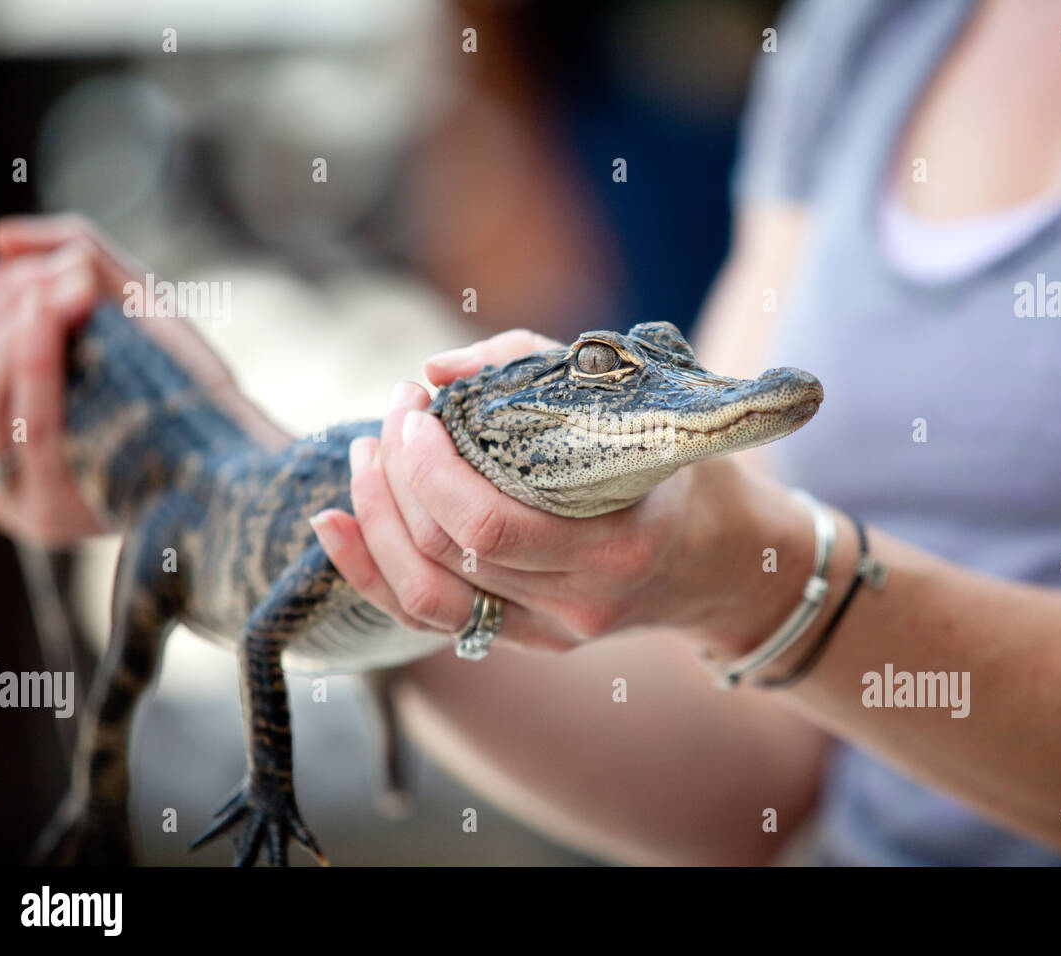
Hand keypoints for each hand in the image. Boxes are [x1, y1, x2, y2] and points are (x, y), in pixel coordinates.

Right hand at [0, 214, 263, 543]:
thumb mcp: (132, 306)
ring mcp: (22, 496)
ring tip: (54, 288)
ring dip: (9, 329)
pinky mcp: (56, 508)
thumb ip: (77, 260)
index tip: (19, 269)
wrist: (244, 448)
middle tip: (50, 278)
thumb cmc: (185, 379)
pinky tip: (50, 311)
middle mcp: (0, 469)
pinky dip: (34, 362)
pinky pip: (30, 426)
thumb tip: (0, 236)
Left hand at [310, 330, 818, 656]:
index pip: (486, 525)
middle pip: (447, 554)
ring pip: (429, 597)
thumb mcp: (634, 399)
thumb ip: (537, 368)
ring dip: (375, 523)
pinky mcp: (529, 640)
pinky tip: (333, 525)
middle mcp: (579, 604)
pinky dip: (373, 573)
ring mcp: (552, 632)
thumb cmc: (681, 465)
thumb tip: (437, 371)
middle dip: (396, 476)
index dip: (428, 467)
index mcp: (615, 546)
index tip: (415, 403)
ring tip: (363, 456)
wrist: (727, 561)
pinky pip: (435, 620)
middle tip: (394, 414)